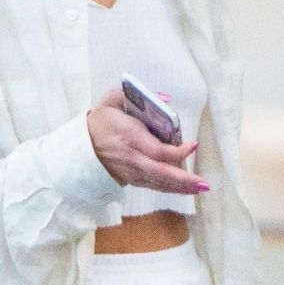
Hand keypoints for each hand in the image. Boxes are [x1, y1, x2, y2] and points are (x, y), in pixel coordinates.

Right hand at [86, 90, 209, 196]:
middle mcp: (132, 158)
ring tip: (201, 188)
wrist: (80, 148)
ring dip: (181, 188)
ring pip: (159, 184)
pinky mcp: (132, 180)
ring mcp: (131, 172)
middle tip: (203, 183)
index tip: (193, 145)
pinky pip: (154, 186)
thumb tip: (165, 98)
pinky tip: (186, 189)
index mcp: (129, 137)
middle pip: (161, 173)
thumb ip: (135, 94)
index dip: (177, 151)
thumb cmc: (100, 122)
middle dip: (184, 180)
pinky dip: (171, 189)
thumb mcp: (112, 100)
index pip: (157, 150)